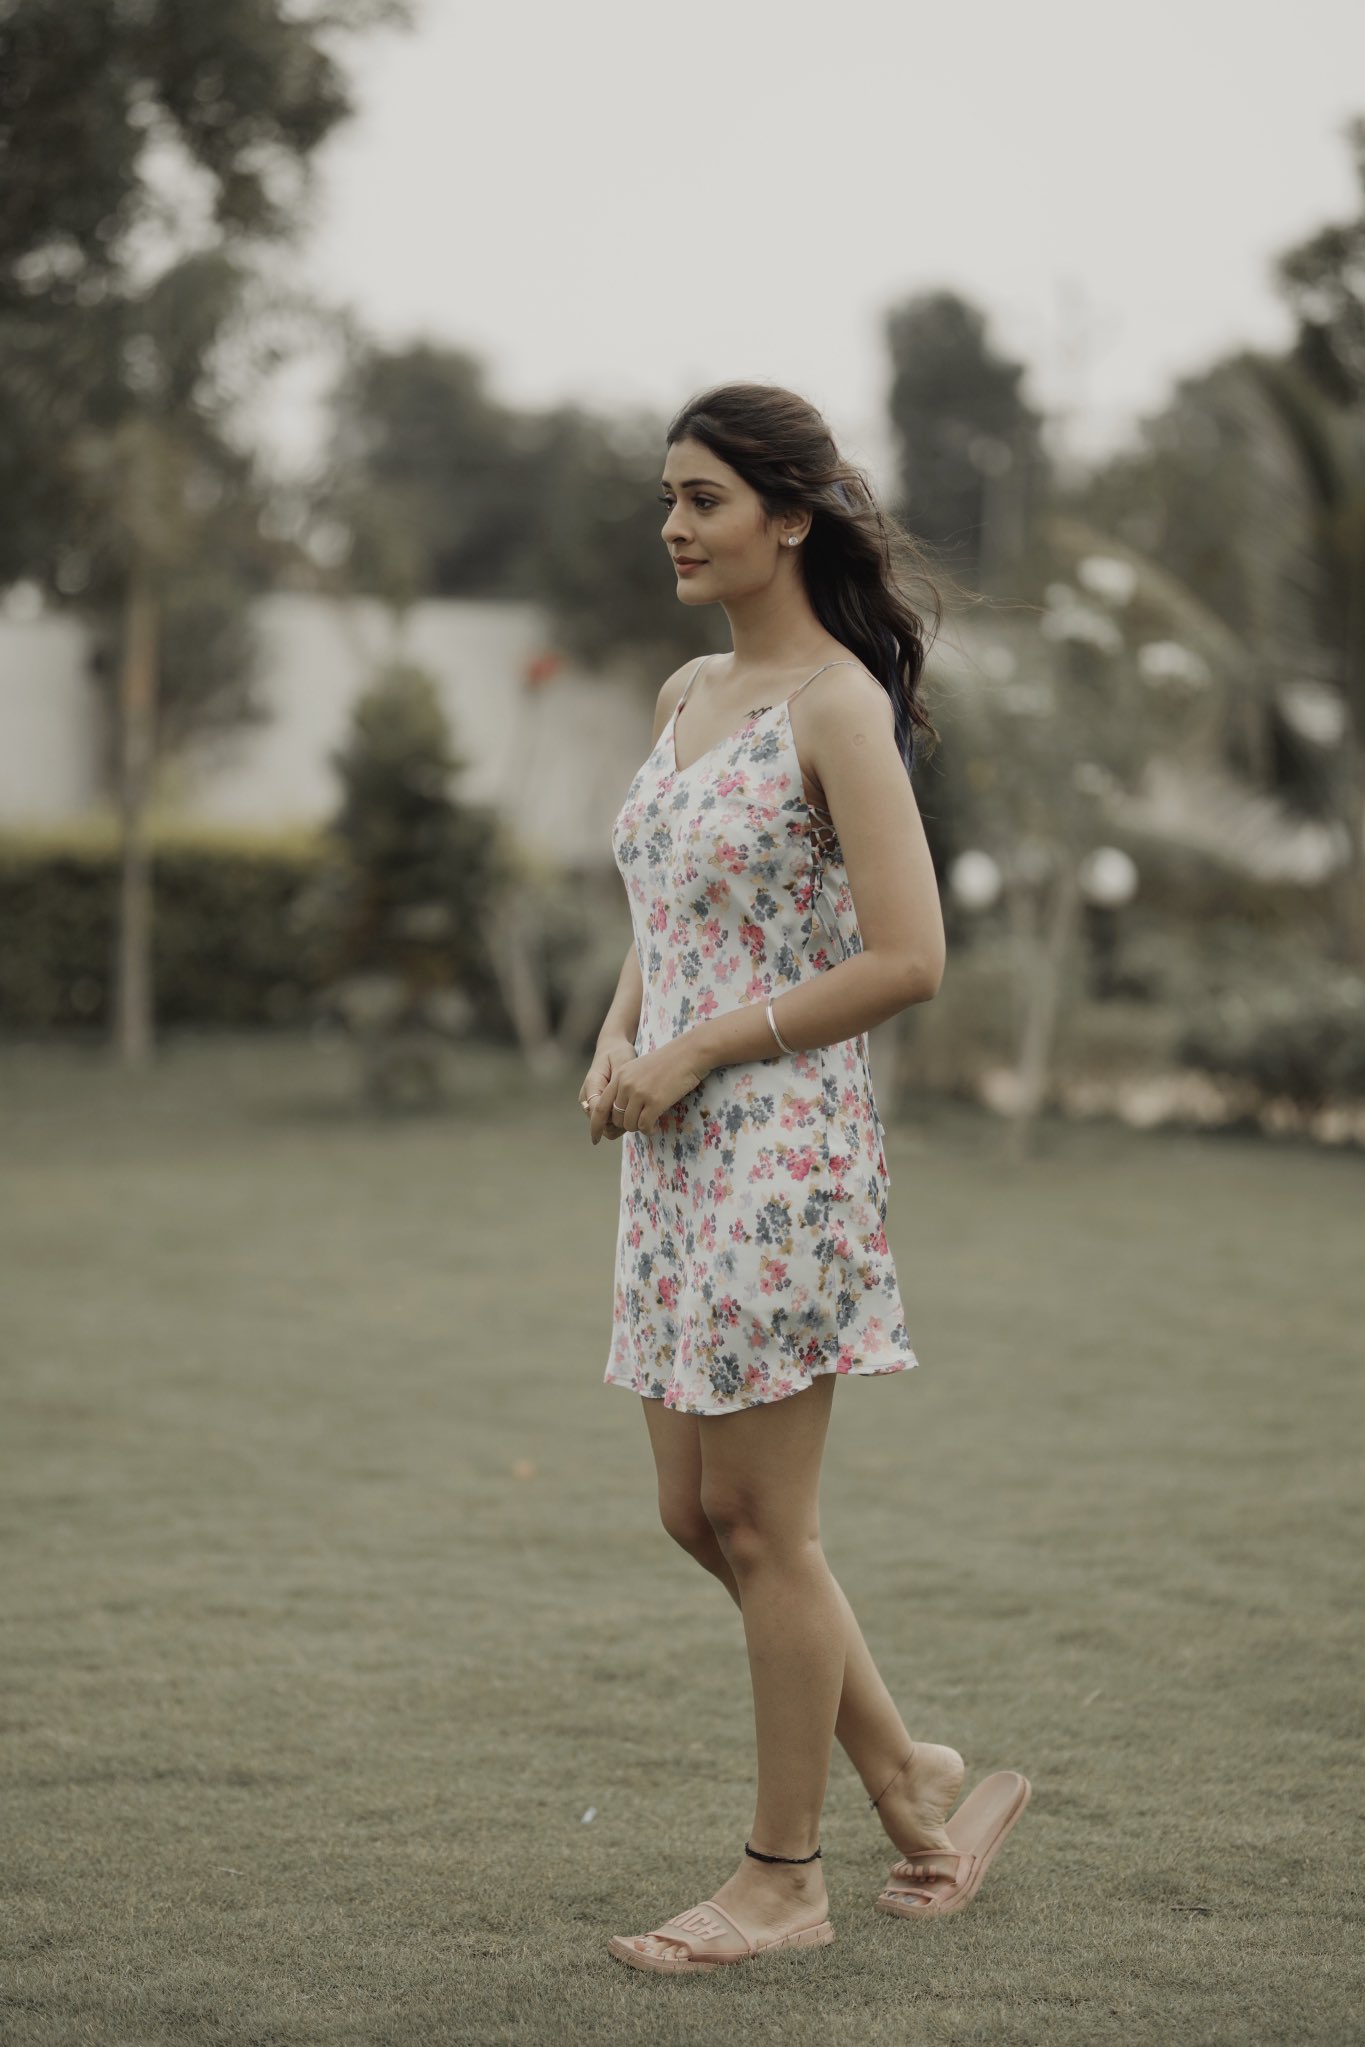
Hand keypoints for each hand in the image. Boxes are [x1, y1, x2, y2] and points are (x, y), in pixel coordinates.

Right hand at [580, 1034, 635, 1143]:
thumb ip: (622, 1084)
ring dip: (619, 1125)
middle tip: (639, 1118)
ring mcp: (591, 1102)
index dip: (614, 1122)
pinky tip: (632, 1114)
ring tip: (637, 1115)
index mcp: (592, 1084)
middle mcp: (587, 1097)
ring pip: (604, 1124)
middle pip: (601, 1122)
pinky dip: (619, 1120)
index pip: (598, 1112)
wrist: (611, 1049)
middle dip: (618, 1125)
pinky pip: (607, 1120)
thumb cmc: (618, 1053)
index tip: (634, 1123)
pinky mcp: (598, 1105)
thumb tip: (623, 1106)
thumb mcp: (623, 1063)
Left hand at [588, 1033, 710, 1142]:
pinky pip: (644, 1126)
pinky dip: (649, 1130)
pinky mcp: (654, 1102)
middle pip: (616, 1118)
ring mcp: (639, 1093)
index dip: (595, 1125)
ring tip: (649, 1123)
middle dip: (626, 1125)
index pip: (600, 1106)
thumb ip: (627, 1085)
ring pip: (629, 1124)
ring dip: (638, 1128)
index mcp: (619, 1076)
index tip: (594, 1138)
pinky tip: (655, 1127)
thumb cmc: (668, 1062)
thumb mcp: (639, 1068)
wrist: (689, 1053)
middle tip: (640, 1122)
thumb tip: (621, 1110)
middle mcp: (625, 1085)